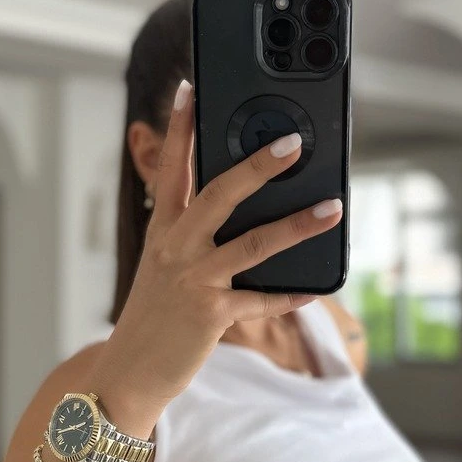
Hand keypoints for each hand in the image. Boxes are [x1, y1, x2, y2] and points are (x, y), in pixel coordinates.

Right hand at [90, 80, 342, 428]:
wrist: (128, 373)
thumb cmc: (153, 315)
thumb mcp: (165, 265)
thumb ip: (194, 233)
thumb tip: (240, 204)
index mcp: (162, 230)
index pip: (171, 168)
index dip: (181, 127)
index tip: (191, 88)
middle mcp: (175, 248)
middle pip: (218, 194)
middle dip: (257, 166)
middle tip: (293, 144)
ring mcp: (193, 281)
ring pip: (252, 244)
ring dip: (298, 224)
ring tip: (333, 208)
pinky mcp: (211, 315)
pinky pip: (261, 300)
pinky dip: (290, 294)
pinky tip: (316, 287)